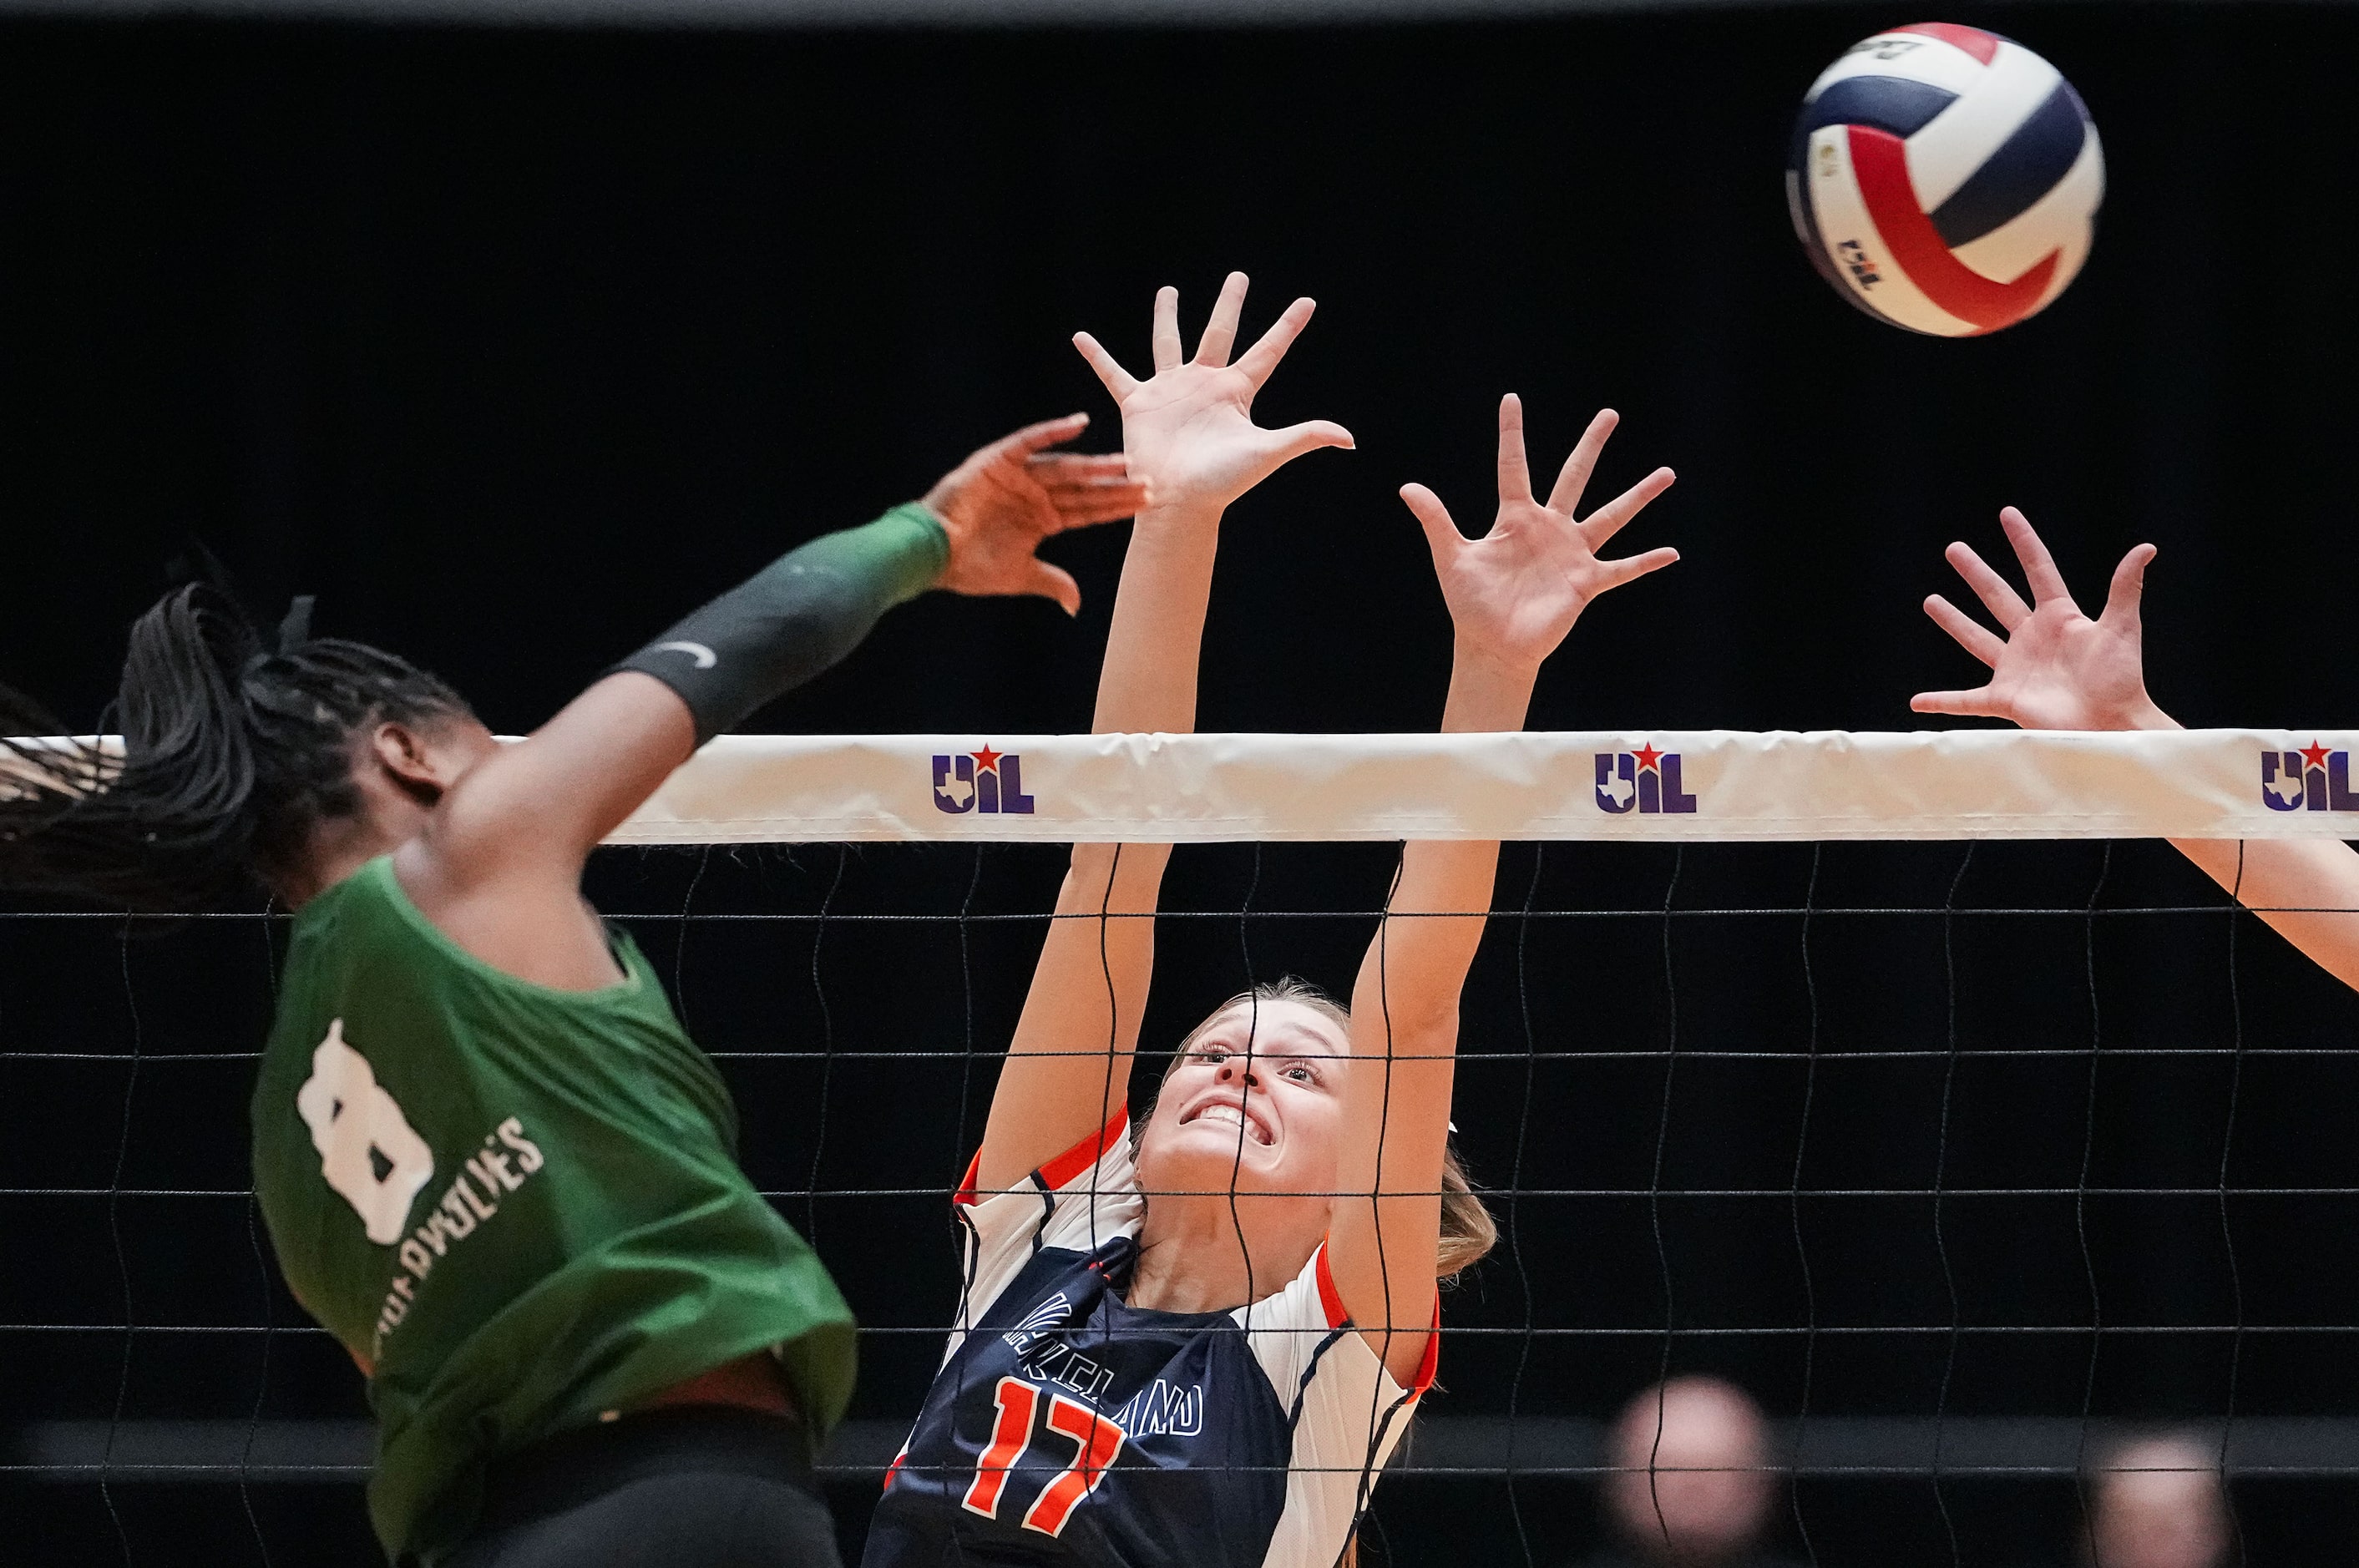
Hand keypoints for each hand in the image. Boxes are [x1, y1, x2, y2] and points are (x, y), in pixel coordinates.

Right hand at [922, 414, 1148, 615]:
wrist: (932, 555)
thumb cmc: (969, 567)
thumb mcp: (1019, 576)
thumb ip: (1051, 582)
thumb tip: (1076, 605)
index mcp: (1043, 519)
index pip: (1088, 511)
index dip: (1116, 507)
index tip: (1149, 503)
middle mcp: (1035, 494)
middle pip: (1084, 488)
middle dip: (1116, 486)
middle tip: (1151, 481)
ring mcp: (1018, 476)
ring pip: (1064, 467)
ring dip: (1094, 465)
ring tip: (1125, 463)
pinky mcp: (998, 461)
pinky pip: (1028, 442)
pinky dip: (1051, 432)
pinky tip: (1079, 423)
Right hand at [1072, 272, 1351, 515]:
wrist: (1177, 502)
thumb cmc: (1222, 482)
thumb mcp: (1267, 452)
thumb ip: (1305, 437)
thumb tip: (1349, 439)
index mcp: (1236, 392)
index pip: (1269, 351)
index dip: (1288, 326)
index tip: (1308, 302)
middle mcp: (1205, 385)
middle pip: (1220, 332)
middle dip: (1230, 304)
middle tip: (1238, 276)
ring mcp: (1171, 391)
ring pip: (1169, 343)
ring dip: (1167, 317)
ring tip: (1168, 291)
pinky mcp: (1139, 403)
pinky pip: (1113, 374)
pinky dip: (1097, 357)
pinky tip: (1080, 338)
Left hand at [1401, 396, 1676, 677]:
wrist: (1491, 644)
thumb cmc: (1471, 603)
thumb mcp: (1451, 557)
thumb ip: (1435, 520)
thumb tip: (1407, 487)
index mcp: (1515, 518)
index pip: (1513, 466)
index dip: (1511, 433)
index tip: (1511, 399)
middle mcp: (1549, 528)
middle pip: (1574, 476)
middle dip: (1591, 445)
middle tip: (1610, 413)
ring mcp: (1571, 553)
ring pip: (1611, 516)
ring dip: (1638, 495)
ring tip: (1667, 472)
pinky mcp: (1585, 582)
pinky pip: (1621, 569)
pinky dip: (1645, 562)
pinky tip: (1672, 552)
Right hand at [1912, 506, 2170, 730]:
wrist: (2112, 723)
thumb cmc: (2122, 678)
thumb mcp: (2122, 628)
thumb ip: (2125, 588)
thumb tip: (2145, 548)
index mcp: (2060, 618)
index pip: (2038, 570)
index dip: (2023, 541)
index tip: (2007, 514)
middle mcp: (2033, 638)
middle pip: (1997, 596)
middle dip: (1976, 572)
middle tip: (1954, 549)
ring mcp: (2016, 668)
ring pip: (1976, 639)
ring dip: (1954, 620)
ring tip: (1931, 600)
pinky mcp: (2005, 698)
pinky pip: (1966, 701)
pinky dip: (1941, 702)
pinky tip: (1917, 701)